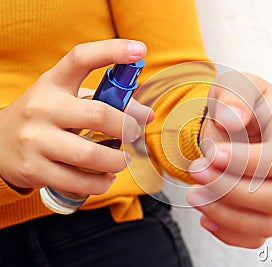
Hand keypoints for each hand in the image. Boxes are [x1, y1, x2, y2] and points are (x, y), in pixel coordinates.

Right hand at [0, 39, 153, 194]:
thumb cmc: (46, 118)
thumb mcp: (70, 101)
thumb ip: (109, 104)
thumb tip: (147, 116)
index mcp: (54, 84)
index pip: (81, 58)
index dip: (112, 51)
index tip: (139, 50)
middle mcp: (42, 108)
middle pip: (98, 115)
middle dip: (126, 128)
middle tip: (133, 134)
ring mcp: (35, 139)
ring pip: (90, 155)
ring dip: (116, 161)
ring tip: (121, 161)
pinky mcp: (34, 169)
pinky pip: (78, 181)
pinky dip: (100, 183)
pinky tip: (105, 178)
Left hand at [186, 71, 271, 247]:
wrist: (237, 121)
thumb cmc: (238, 101)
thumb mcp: (234, 85)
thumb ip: (233, 96)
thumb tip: (234, 120)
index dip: (246, 163)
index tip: (211, 156)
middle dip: (229, 190)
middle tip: (195, 173)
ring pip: (269, 222)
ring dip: (226, 215)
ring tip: (194, 196)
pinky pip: (259, 235)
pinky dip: (231, 233)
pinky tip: (205, 216)